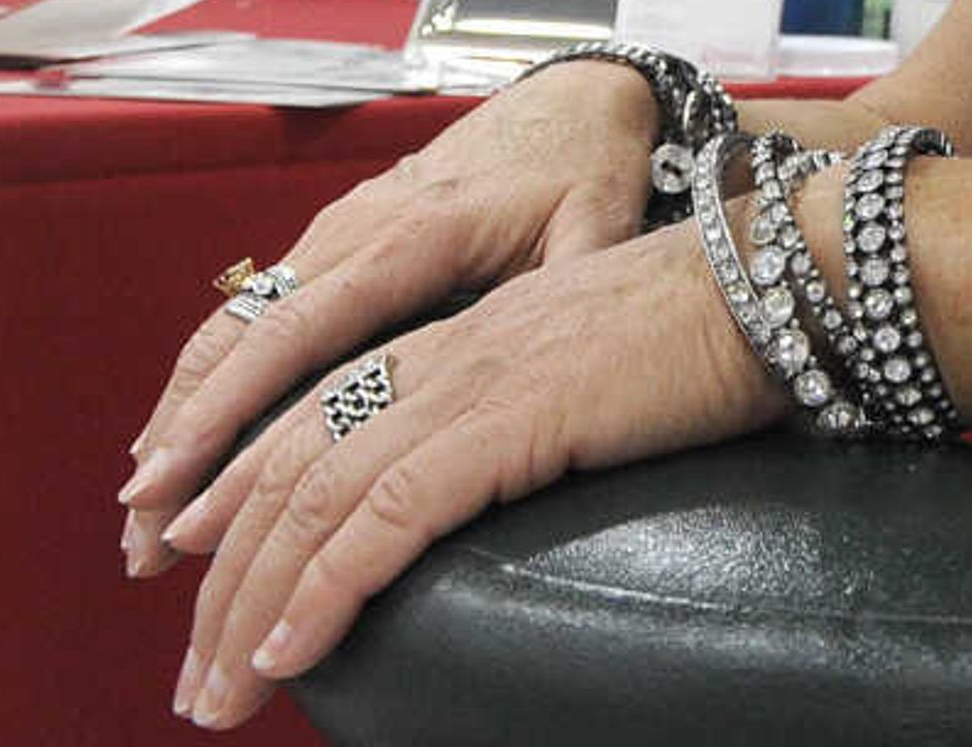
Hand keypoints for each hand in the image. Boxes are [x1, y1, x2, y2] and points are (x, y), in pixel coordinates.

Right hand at [118, 59, 670, 581]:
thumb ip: (574, 294)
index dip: (229, 409)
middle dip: (179, 436)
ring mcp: (337, 229)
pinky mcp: (336, 237)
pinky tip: (186, 444)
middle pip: (240, 336)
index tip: (176, 482)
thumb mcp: (598, 227)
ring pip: (233, 324)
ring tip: (143, 512)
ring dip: (181, 415)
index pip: (300, 330)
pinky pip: (257, 311)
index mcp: (415, 234)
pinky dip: (210, 379)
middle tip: (138, 535)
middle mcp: (355, 228)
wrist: (574, 97)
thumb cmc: (585, 169)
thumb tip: (564, 373)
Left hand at [147, 217, 780, 727]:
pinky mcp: (507, 420)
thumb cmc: (712, 330)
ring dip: (249, 610)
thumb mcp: (589, 368)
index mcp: (458, 338)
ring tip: (218, 692)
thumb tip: (500, 477)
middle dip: (221, 582)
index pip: (310, 421)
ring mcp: (470, 383)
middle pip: (286, 473)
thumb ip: (528, 411)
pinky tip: (290, 651)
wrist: (781, 279)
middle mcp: (442, 354)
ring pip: (313, 504)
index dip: (236, 497)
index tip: (192, 571)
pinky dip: (323, 591)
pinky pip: (386, 519)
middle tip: (190, 676)